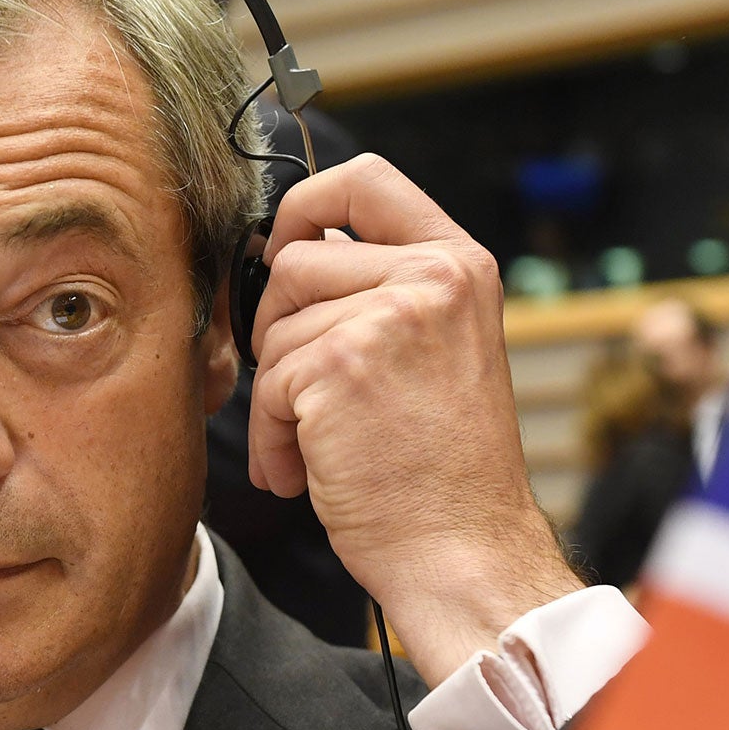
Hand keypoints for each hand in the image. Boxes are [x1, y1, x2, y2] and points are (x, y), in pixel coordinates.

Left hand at [248, 154, 579, 686]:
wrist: (463, 550)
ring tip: (317, 449)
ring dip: (276, 399)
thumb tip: (284, 254)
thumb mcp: (438, 350)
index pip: (367, 179)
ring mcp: (388, 317)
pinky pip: (266, 384)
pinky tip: (308, 474)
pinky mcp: (340, 365)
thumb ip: (383, 293)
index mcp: (460, 264)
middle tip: (301, 394)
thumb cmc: (442, 471)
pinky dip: (271, 438)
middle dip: (276, 331)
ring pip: (273, 328)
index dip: (303, 206)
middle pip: (295, 261)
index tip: (283, 248)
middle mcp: (433, 278)